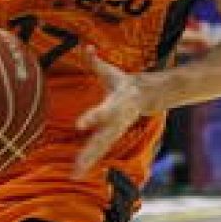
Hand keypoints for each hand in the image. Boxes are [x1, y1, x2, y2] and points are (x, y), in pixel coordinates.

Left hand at [73, 53, 153, 176]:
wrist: (145, 96)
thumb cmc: (122, 82)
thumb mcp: (110, 71)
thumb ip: (95, 61)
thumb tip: (86, 46)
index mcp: (116, 105)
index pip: (103, 112)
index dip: (92, 118)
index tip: (80, 125)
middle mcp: (115, 122)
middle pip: (102, 139)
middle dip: (90, 151)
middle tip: (78, 164)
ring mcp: (114, 132)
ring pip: (100, 149)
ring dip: (87, 162)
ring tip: (74, 175)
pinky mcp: (110, 138)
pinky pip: (98, 151)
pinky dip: (87, 162)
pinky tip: (76, 173)